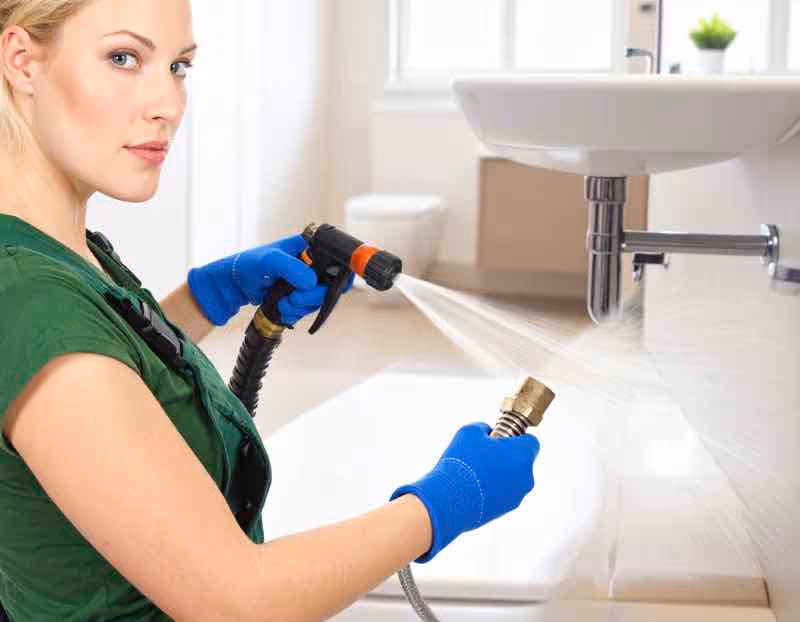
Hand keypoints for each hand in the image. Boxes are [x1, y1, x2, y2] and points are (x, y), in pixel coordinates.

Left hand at [188, 234, 353, 326]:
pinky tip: (282, 308)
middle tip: (293, 299)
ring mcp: (306, 281)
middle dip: (311, 298)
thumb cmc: (250, 265)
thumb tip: (312, 283)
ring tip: (282, 303)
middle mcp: (312, 264)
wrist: (235, 283)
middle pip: (330, 287)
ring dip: (300, 307)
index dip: (336, 278)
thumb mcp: (271, 261)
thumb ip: (292, 269)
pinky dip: (296, 313)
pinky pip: (307, 309)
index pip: (337, 262)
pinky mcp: (299, 295)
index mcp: (310, 248)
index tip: (322, 289)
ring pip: (318, 301)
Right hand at [390, 422, 539, 562]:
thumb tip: (488, 433)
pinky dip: (495, 488)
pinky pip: (505, 492)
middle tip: (485, 454)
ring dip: (500, 473)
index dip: (516, 438)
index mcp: (522, 455)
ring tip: (477, 471)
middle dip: (507, 456)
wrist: (449, 499)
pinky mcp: (506, 510)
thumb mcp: (469, 431)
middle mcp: (525, 477)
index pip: (531, 442)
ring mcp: (517, 496)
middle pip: (522, 461)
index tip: (502, 438)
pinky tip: (475, 486)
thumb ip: (485, 428)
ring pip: (514, 478)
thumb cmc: (462, 463)